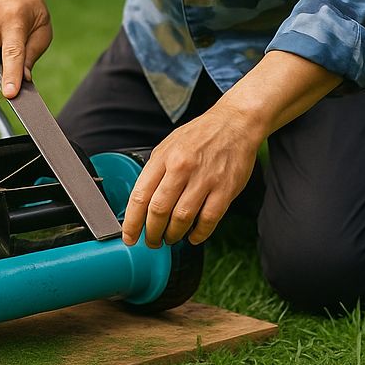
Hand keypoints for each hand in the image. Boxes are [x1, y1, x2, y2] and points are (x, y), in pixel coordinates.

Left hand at [122, 105, 263, 247]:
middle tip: (152, 241)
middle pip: (159, 211)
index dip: (132, 222)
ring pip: (182, 218)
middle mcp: (182, 168)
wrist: (234, 123)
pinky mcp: (225, 189)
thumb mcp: (168, 146)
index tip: (130, 237)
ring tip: (171, 238)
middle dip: (152, 233)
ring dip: (174, 235)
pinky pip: (208, 220)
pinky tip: (193, 235)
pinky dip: (198, 234)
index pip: (140, 196)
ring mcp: (205, 179)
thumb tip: (142, 204)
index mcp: (164, 157)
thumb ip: (155, 172)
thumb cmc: (200, 136)